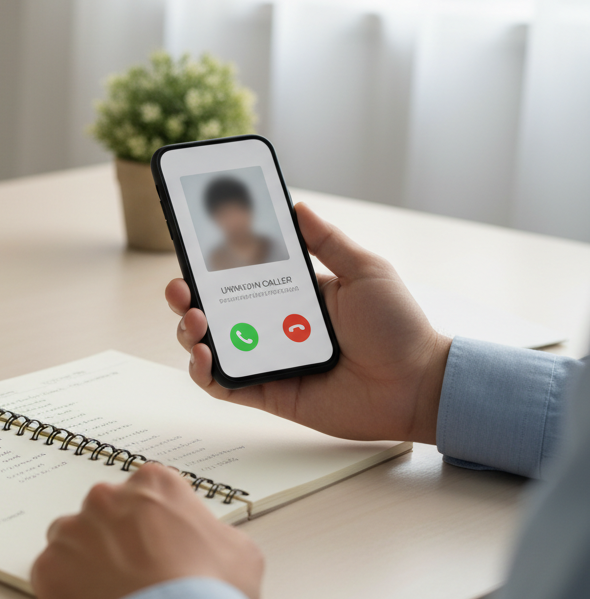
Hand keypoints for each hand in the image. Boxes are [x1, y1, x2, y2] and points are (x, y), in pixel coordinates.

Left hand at [31, 462, 262, 598]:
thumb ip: (211, 533)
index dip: (152, 525)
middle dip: (114, 540)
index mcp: (153, 485)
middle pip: (103, 514)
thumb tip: (204, 543)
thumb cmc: (213, 595)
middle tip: (134, 576)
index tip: (157, 547)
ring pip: (71, 541)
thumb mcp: (240, 552)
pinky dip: (65, 592)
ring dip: (85, 563)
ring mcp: (72, 531)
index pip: (144, 494)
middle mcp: (106, 498)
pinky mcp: (48, 568)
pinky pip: (51, 575)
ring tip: (111, 598)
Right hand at [168, 202, 449, 443]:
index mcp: (292, 293)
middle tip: (180, 287)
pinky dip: (204, 372)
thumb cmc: (399, 329)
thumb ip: (328, 242)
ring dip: (190, 331)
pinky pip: (222, 385)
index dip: (212, 259)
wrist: (417, 386)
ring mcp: (266, 359)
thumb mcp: (366, 272)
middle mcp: (272, 325)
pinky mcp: (266, 393)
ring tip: (196, 321)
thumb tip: (296, 205)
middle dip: (186, 295)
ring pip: (210, 344)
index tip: (194, 240)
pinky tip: (206, 357)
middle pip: (213, 308)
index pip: (240, 272)